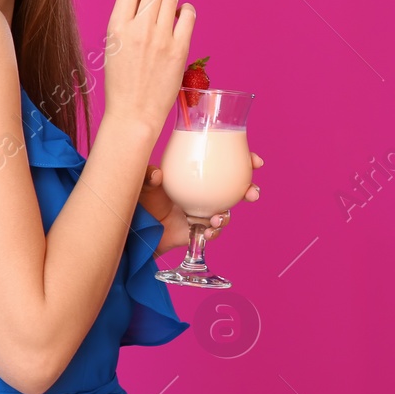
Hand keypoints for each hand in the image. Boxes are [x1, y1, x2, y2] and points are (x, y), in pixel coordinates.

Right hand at [101, 0, 195, 137]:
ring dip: (169, 1)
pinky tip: (180, 18)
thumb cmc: (121, 82)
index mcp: (116, 27)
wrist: (134, 112)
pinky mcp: (180, 48)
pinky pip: (188, 15)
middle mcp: (139, 28)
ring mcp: (161, 38)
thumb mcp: (112, 46)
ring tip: (165, 14)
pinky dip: (185, 11)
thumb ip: (124, 20)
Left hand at [140, 151, 264, 255]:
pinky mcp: (198, 229)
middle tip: (252, 193)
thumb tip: (157, 175)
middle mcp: (203, 193)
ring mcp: (203, 212)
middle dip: (249, 190)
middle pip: (235, 189)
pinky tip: (207, 230)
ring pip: (226, 212)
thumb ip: (148, 176)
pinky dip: (214, 232)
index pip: (225, 165)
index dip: (244, 162)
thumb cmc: (143, 200)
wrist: (138, 228)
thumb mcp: (143, 183)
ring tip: (218, 218)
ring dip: (227, 215)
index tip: (255, 162)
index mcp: (197, 177)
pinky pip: (213, 232)